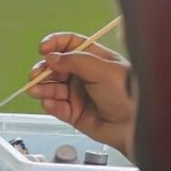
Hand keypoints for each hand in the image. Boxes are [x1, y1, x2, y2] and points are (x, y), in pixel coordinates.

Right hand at [26, 33, 134, 154]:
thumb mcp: (103, 70)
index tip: (42, 49)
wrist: (134, 125)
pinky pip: (55, 107)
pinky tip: (50, 104)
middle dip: (43, 70)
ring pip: (51, 87)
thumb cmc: (127, 94)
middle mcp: (83, 75)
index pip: (70, 44)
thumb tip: (51, 57)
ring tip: (36, 91)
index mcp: (94, 58)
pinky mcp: (72, 113)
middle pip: (55, 67)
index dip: (55, 44)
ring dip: (41, 88)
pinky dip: (49, 105)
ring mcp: (77, 94)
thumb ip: (76, 61)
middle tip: (36, 75)